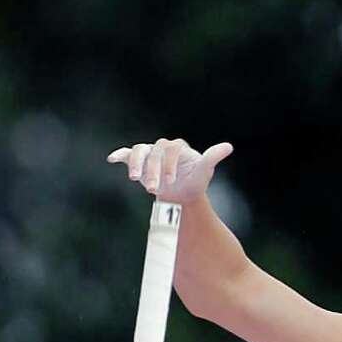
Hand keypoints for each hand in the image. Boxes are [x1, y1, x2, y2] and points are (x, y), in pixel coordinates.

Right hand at [106, 136, 233, 203]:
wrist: (181, 195)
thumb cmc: (193, 182)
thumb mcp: (203, 171)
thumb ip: (212, 158)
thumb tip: (229, 146)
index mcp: (177, 147)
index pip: (172, 149)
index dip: (170, 164)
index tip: (170, 181)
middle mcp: (162, 147)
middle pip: (154, 152)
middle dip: (153, 170)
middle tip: (155, 190)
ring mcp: (150, 153)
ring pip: (139, 151)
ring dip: (136, 164)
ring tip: (134, 179)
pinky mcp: (139, 161)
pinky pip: (128, 154)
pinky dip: (120, 155)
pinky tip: (112, 159)